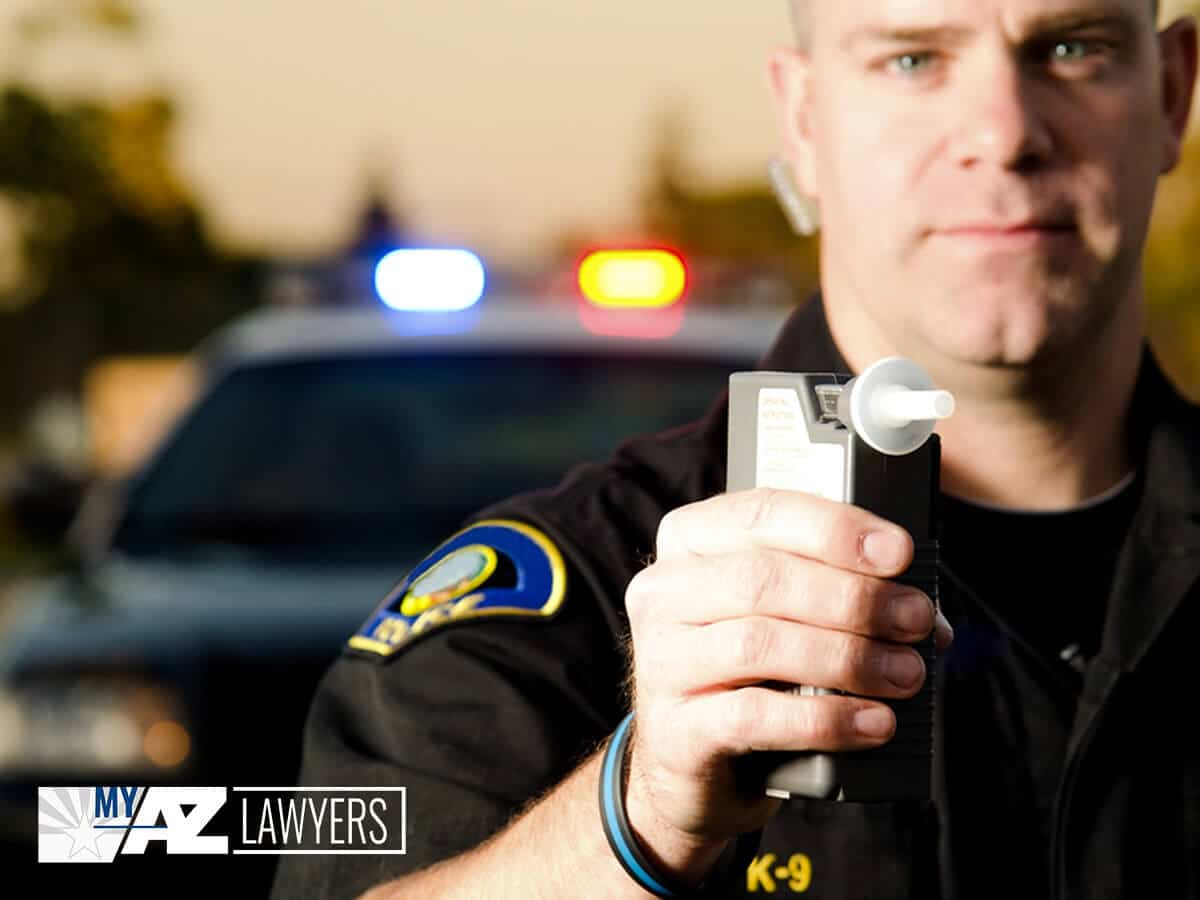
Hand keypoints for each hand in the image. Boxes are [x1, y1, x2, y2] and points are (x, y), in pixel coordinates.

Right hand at [622, 487, 951, 864]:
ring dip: (847, 658)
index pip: (761, 513)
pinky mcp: (675, 728)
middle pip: (763, 579)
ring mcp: (660, 660)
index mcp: (690, 540)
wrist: (689, 758)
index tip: (897, 552)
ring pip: (759, 644)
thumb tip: (927, 611)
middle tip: (914, 619)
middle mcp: (663, 592)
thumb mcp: (780, 612)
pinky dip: (825, 719)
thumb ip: (839, 591)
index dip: (835, 529)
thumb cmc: (746, 668)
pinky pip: (754, 717)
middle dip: (853, 598)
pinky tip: (872, 722)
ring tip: (905, 674)